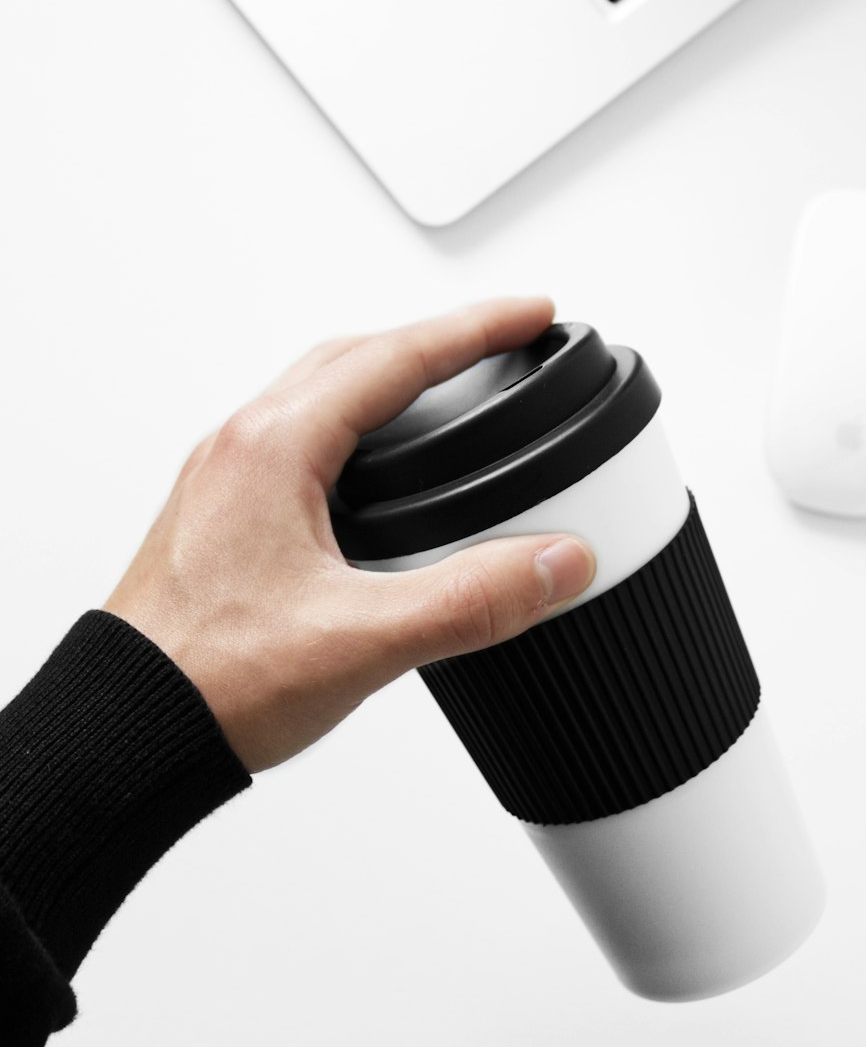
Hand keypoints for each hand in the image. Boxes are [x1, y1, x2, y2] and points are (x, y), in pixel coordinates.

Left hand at [103, 297, 595, 771]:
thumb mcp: (361, 640)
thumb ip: (472, 600)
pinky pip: (295, 433)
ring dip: (387, 373)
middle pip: (354, 355)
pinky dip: (351, 420)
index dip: (477, 329)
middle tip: (501, 338)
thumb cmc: (210, 680)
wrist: (126, 732)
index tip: (533, 314)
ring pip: (318, 391)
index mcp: (273, 448)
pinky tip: (374, 463)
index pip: (397, 356)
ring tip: (448, 384)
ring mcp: (223, 478)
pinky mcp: (219, 514)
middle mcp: (241, 447)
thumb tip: (558, 561)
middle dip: (436, 338)